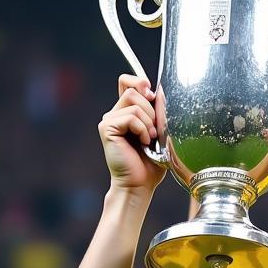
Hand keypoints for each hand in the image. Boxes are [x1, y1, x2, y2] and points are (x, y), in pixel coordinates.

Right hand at [98, 75, 166, 192]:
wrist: (139, 185)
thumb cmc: (151, 164)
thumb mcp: (160, 132)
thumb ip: (157, 111)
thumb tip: (157, 92)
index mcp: (126, 113)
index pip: (127, 82)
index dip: (140, 82)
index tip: (152, 96)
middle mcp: (115, 114)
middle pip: (134, 90)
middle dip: (152, 109)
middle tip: (155, 131)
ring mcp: (109, 121)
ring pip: (133, 101)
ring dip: (148, 120)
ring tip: (150, 139)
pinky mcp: (107, 129)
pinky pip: (130, 116)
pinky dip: (142, 129)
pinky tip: (144, 143)